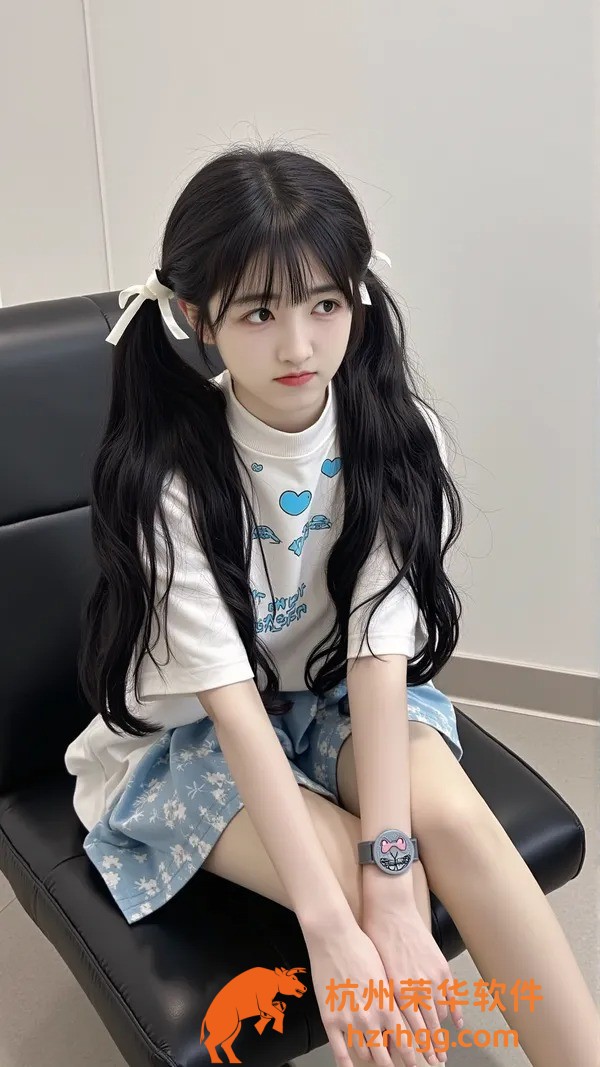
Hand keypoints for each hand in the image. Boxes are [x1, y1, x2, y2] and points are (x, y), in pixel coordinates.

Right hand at [304, 919, 426, 1066]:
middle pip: (384, 1055)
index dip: (412, 1057)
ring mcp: (349, 1021)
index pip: (404, 1043)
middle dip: (391, 1063)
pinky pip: (339, 1051)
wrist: (334, 937)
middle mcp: (370, 1019)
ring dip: (370, 1057)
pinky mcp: (329, 1020)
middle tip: (394, 1066)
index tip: (417, 1063)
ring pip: (364, 1053)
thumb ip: (391, 1001)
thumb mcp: (384, 976)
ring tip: (374, 1057)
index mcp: (387, 1006)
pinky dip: (346, 1063)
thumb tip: (395, 1021)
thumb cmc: (362, 949)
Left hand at [363, 901, 462, 1063]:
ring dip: (442, 1033)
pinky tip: (457, 1023)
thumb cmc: (376, 938)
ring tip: (443, 1049)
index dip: (419, 1049)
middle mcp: (417, 988)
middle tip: (437, 1063)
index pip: (412, 1030)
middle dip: (433, 1048)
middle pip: (429, 1027)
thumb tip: (386, 1024)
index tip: (423, 1063)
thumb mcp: (375, 972)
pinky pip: (452, 994)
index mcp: (398, 992)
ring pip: (441, 1014)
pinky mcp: (441, 966)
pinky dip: (455, 1010)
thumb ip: (384, 999)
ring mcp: (432, 977)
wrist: (390, 910)